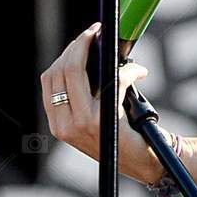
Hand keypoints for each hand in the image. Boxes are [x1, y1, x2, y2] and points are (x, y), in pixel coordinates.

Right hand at [41, 23, 162, 184]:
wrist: (147, 163)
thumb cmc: (126, 138)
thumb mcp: (97, 120)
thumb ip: (88, 97)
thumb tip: (99, 58)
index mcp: (58, 123)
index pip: (50, 79)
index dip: (65, 54)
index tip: (83, 39)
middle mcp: (63, 125)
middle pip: (60, 70)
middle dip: (78, 46)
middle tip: (96, 33)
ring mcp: (79, 123)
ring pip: (76, 71)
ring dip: (95, 49)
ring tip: (111, 41)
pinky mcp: (100, 121)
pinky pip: (112, 81)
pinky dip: (128, 71)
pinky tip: (139, 72)